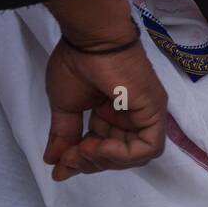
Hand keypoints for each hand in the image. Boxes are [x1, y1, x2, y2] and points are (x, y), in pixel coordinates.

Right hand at [43, 38, 169, 180]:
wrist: (91, 40)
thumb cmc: (78, 63)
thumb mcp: (66, 105)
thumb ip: (64, 134)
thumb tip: (53, 160)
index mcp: (112, 111)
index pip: (103, 147)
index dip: (83, 161)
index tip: (60, 166)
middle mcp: (132, 114)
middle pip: (118, 156)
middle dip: (90, 162)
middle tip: (69, 158)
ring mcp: (145, 112)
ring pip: (134, 155)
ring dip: (105, 160)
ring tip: (84, 149)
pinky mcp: (154, 110)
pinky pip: (148, 146)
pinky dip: (123, 155)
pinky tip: (101, 146)